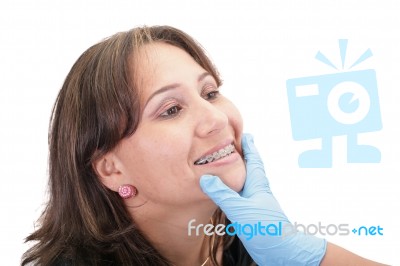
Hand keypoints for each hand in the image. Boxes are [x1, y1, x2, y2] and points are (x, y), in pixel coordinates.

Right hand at [200, 134, 325, 265]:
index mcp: (257, 185)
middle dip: (244, 156)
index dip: (249, 147)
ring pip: (245, 183)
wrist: (283, 252)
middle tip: (235, 145)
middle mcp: (257, 192)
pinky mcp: (251, 216)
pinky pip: (240, 197)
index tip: (245, 135)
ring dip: (238, 172)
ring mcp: (255, 204)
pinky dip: (233, 190)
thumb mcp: (240, 210)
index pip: (253, 160)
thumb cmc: (267, 229)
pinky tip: (228, 193)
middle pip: (250, 169)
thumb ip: (222, 194)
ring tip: (229, 165)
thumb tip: (205, 178)